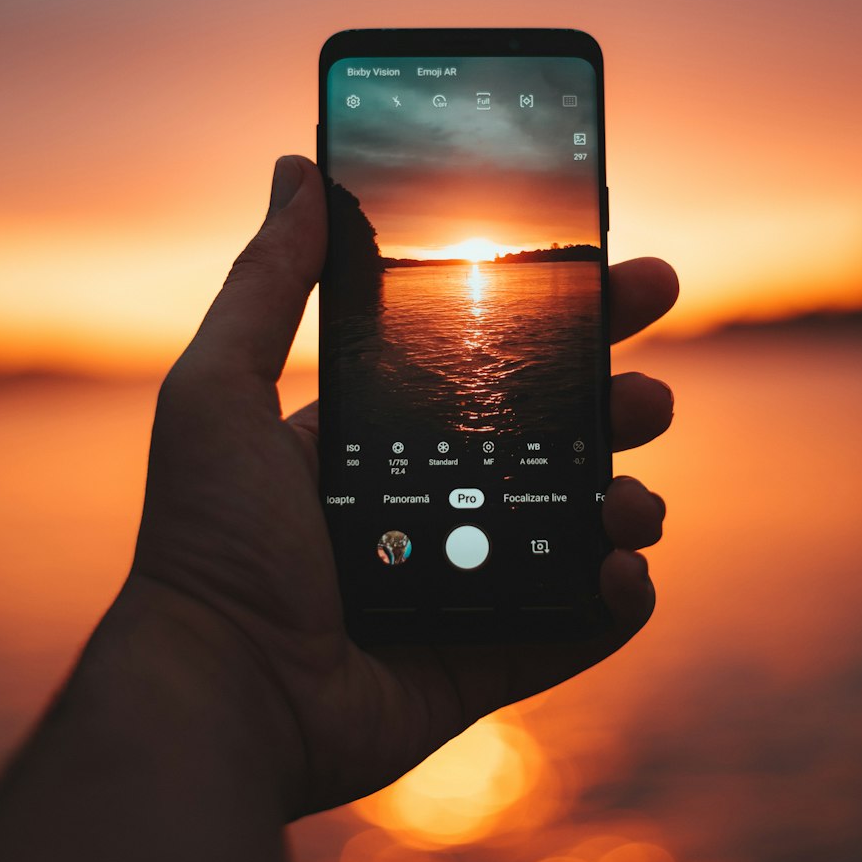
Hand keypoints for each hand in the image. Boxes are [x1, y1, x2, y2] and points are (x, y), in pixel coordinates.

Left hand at [132, 155, 677, 818]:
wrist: (218, 692)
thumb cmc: (208, 543)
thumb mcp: (219, 391)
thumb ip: (264, 284)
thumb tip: (296, 168)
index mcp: (380, 441)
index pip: (486, 365)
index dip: (558, 322)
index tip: (616, 277)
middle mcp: (431, 506)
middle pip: (551, 441)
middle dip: (615, 404)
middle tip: (654, 386)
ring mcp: (467, 584)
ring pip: (577, 528)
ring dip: (627, 498)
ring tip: (632, 491)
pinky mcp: (490, 656)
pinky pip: (579, 625)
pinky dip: (618, 599)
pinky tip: (621, 569)